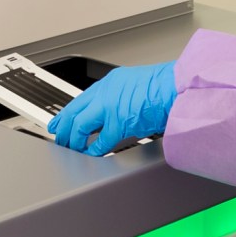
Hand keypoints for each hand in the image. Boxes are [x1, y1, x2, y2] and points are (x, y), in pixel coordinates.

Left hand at [51, 62, 177, 155]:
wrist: (176, 88)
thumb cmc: (164, 88)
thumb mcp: (135, 85)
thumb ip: (120, 96)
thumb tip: (113, 112)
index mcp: (111, 81)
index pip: (81, 98)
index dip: (67, 112)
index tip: (59, 121)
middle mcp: (107, 92)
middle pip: (74, 110)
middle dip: (64, 126)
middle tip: (59, 138)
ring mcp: (111, 107)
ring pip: (80, 125)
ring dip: (74, 139)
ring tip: (71, 148)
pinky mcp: (119, 123)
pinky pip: (100, 141)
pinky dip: (93, 149)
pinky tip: (90, 154)